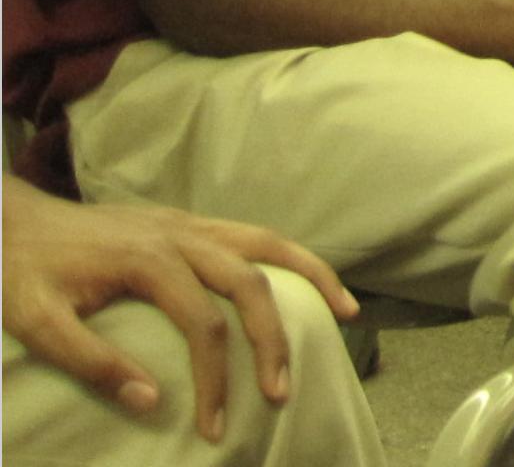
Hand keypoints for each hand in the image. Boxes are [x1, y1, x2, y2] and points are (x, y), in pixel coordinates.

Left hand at [1, 185, 356, 440]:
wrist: (10, 220)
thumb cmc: (21, 273)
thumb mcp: (36, 323)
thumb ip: (92, 361)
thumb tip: (151, 402)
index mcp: (149, 257)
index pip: (203, 323)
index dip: (215, 378)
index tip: (214, 426)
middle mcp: (181, 234)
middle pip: (250, 283)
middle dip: (273, 339)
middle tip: (283, 390)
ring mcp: (188, 223)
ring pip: (268, 243)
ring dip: (311, 276)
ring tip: (347, 310)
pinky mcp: (186, 222)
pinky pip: (252, 235)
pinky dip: (287, 257)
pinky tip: (300, 281)